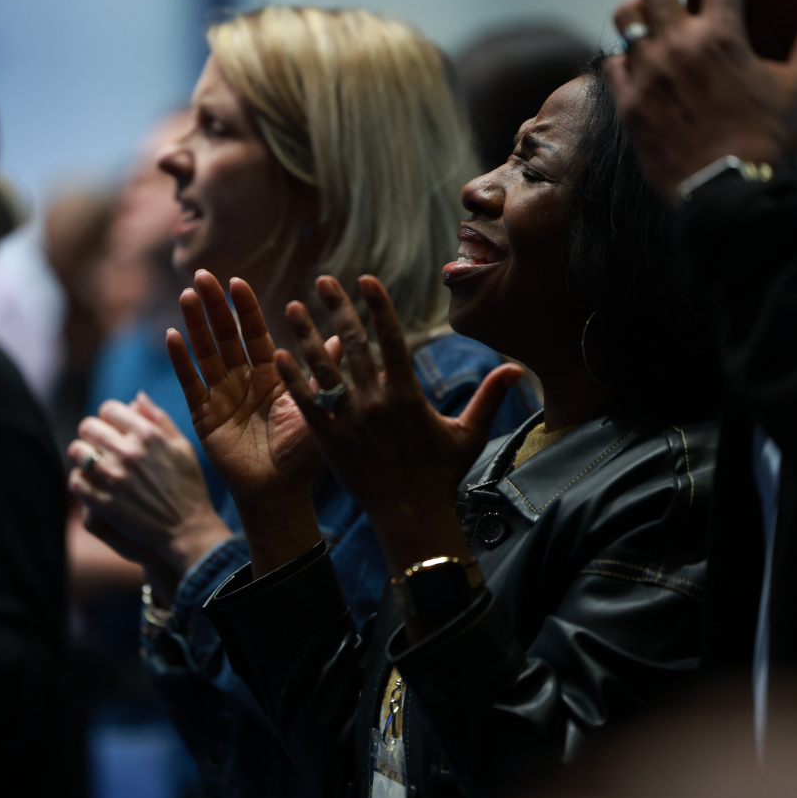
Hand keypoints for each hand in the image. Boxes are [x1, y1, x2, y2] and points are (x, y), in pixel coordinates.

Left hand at [68, 392, 230, 584]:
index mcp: (148, 434)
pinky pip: (76, 481)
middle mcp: (128, 452)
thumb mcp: (183, 447)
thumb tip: (136, 397)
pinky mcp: (103, 503)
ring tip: (94, 464)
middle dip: (92, 433)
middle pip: (88, 427)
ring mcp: (114, 478)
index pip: (109, 409)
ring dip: (83, 455)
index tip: (113, 428)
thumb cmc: (189, 487)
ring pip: (77, 451)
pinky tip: (92, 484)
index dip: (109, 417)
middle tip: (100, 445)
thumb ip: (159, 419)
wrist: (188, 530)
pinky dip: (80, 480)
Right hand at [166, 270, 335, 575]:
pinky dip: (181, 361)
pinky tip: (172, 337)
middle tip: (202, 275)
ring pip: (205, 353)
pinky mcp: (203, 416)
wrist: (280, 494)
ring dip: (195, 325)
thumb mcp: (317, 409)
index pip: (254, 333)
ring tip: (187, 296)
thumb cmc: (303, 456)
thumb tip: (342, 337)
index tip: (236, 281)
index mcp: (271, 375)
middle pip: (225, 336)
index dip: (244, 308)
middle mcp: (243, 380)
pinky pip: (190, 384)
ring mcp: (220, 396)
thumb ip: (324, 374)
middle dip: (213, 306)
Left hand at [274, 275, 523, 573]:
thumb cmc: (441, 476)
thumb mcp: (469, 435)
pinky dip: (294, 379)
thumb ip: (489, 398)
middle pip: (354, 344)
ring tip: (293, 306)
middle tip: (323, 280)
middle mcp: (376, 403)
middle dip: (337, 308)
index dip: (378, 307)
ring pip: (325, 369)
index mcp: (407, 396)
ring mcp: (350, 421)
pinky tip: (280, 354)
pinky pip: (309, 403)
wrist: (411, 517)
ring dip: (307, 335)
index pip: (390, 339)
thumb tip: (517, 369)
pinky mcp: (330, 440)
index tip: (365, 279)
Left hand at [604, 0, 796, 201]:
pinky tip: (635, 66)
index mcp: (721, 36)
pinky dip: (621, 60)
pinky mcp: (627, 104)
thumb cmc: (766, 139)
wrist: (727, 189)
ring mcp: (647, 75)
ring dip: (636, 12)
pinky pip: (610, 65)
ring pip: (624, 18)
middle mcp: (677, 47)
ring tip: (648, 18)